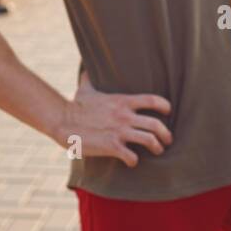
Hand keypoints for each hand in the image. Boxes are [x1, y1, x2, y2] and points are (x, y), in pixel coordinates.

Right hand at [56, 70, 172, 166]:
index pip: (152, 100)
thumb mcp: (86, 89)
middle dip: (166, 134)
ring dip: (156, 147)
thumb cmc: (75, 106)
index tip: (168, 112)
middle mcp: (124, 116)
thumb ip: (91, 79)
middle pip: (156, 124)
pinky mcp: (111, 146)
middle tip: (167, 141)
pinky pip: (131, 156)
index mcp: (123, 102)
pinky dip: (134, 161)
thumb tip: (86, 68)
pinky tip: (132, 162)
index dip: (164, 106)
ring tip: (157, 151)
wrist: (62, 121)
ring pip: (149, 140)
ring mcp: (119, 131)